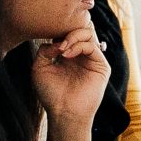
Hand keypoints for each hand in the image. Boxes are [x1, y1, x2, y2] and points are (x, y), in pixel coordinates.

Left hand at [30, 13, 109, 127]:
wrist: (63, 112)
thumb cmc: (51, 94)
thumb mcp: (39, 68)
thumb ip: (45, 50)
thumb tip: (56, 41)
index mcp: (67, 54)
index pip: (68, 31)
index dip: (58, 29)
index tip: (46, 36)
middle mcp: (81, 55)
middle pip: (80, 28)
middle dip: (67, 30)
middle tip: (57, 42)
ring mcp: (92, 59)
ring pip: (88, 33)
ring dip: (73, 36)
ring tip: (62, 49)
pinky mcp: (101, 66)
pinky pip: (93, 46)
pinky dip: (78, 46)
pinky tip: (66, 55)